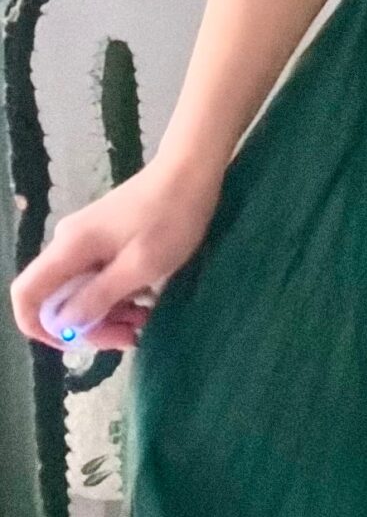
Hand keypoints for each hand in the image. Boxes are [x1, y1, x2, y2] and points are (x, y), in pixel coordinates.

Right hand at [8, 152, 225, 352]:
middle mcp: (68, 245)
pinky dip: (116, 296)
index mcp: (69, 249)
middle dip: (88, 325)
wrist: (191, 173)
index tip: (78, 344)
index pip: (26, 294)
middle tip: (128, 337)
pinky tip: (145, 303)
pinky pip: (98, 278)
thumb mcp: (139, 267)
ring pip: (80, 291)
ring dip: (107, 313)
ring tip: (144, 321)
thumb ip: (99, 296)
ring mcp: (86, 241)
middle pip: (57, 298)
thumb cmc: (170, 220)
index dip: (40, 327)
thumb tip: (63, 323)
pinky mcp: (105, 240)